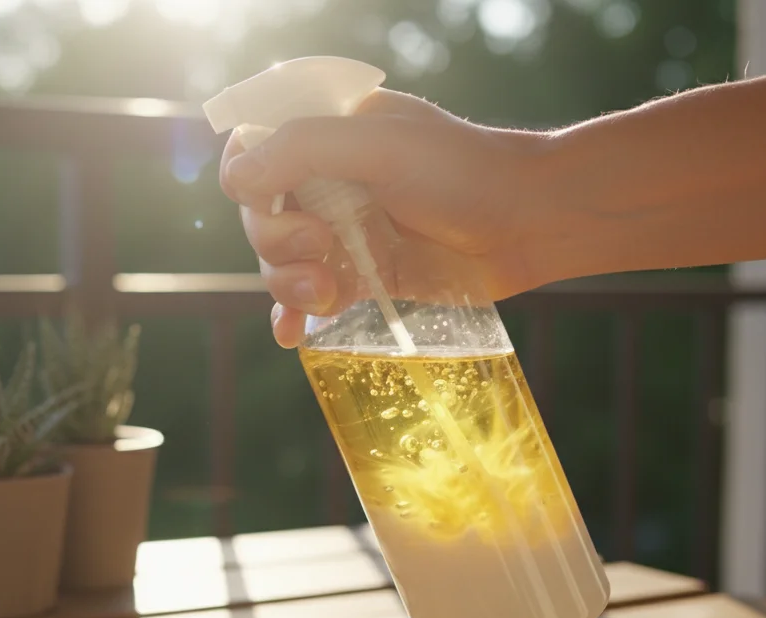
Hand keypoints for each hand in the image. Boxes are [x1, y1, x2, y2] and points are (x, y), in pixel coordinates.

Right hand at [219, 89, 552, 347]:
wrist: (527, 224)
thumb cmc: (462, 171)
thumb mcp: (380, 144)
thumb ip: (304, 150)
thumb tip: (238, 180)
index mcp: (326, 133)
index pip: (252, 150)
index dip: (246, 179)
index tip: (264, 199)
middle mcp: (325, 181)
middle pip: (258, 215)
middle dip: (275, 239)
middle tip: (318, 245)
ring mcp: (340, 231)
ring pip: (276, 262)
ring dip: (286, 283)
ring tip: (327, 292)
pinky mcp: (359, 276)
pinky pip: (304, 299)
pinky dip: (290, 317)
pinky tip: (290, 335)